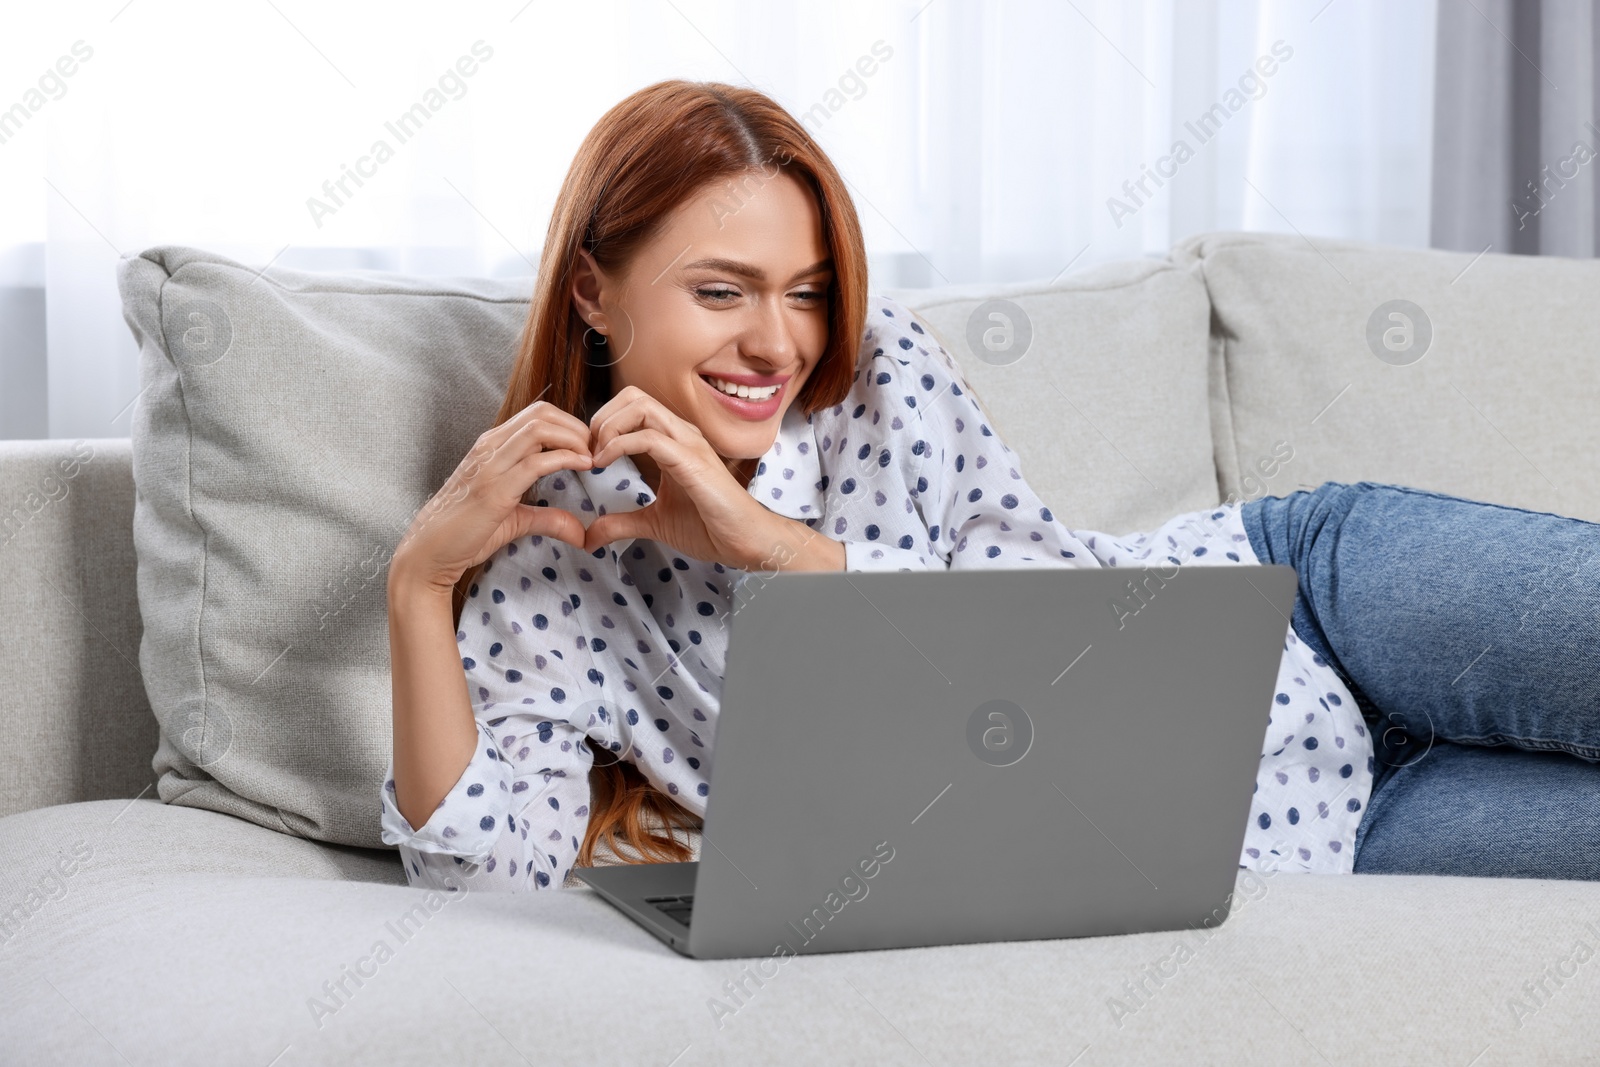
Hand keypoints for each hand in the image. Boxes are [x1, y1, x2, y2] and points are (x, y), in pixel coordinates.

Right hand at [393, 400, 593, 590]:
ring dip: (574, 438)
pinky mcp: (494, 489)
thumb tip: (579, 531)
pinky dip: (566, 459)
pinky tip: (583, 466)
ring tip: (592, 457)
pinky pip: (536, 461)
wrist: (428, 553)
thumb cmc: (464, 534)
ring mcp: (490, 465)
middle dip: (577, 426)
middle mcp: (489, 447)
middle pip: (541, 413)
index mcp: (492, 447)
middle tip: (596, 451)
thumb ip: (547, 518)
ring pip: (539, 428)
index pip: (536, 415)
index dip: (570, 425)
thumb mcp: (513, 520)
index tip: (589, 448)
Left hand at [582, 386, 838, 570]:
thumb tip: (590, 535)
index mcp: (674, 441)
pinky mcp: (692, 463)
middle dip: (602, 418)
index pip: (633, 406)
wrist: (747, 542)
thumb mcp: (655, 523)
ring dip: (608, 427)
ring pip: (641, 407)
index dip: (604, 422)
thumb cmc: (712, 526)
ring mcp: (689, 445)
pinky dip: (619, 445)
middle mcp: (682, 434)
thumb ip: (622, 523)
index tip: (589, 454)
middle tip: (588, 451)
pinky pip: (649, 438)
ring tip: (596, 456)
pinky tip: (605, 464)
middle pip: (634, 396)